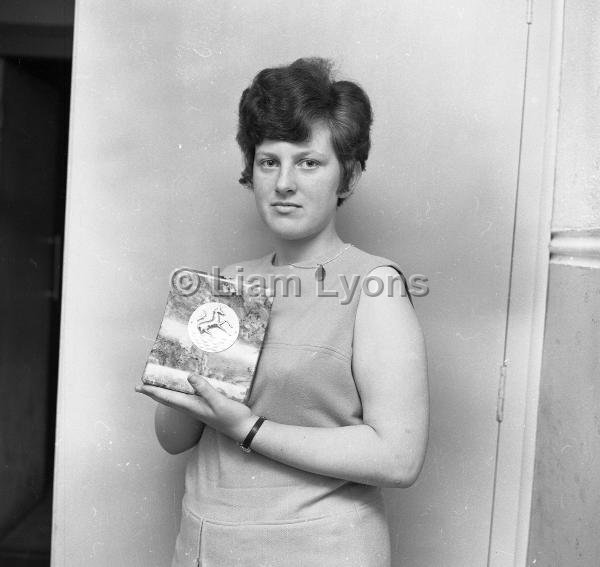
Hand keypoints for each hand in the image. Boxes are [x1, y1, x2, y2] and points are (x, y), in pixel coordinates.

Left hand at [135, 375, 255, 442]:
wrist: (242, 429)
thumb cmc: (231, 416)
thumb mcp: (219, 401)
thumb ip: (204, 389)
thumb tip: (189, 376)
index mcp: (191, 406)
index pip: (167, 397)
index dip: (153, 391)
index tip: (139, 386)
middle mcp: (191, 408)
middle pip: (167, 399)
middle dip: (153, 393)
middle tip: (140, 386)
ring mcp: (197, 408)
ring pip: (175, 399)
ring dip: (163, 393)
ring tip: (155, 386)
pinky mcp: (204, 407)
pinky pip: (185, 399)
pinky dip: (177, 392)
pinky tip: (181, 389)